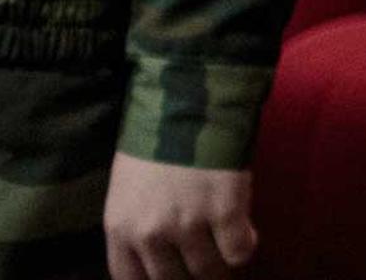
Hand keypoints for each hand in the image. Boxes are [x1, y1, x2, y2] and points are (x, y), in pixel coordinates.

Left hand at [103, 156, 255, 279]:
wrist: (188, 102)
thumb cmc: (153, 144)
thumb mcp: (127, 192)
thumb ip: (137, 229)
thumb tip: (160, 260)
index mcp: (120, 228)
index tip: (173, 276)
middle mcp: (151, 233)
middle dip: (189, 277)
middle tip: (203, 265)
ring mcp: (190, 224)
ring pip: (208, 271)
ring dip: (219, 267)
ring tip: (226, 254)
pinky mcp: (226, 211)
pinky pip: (239, 251)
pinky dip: (244, 246)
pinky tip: (244, 232)